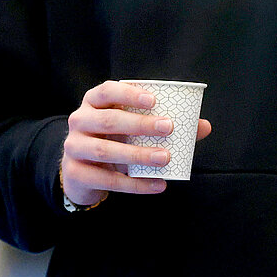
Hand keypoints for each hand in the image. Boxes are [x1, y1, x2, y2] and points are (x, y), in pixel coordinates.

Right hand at [59, 80, 212, 208]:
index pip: (106, 91)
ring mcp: (73, 148)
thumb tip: (203, 126)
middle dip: (140, 124)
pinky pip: (107, 179)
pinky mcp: (76, 173)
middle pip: (108, 120)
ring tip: (165, 158)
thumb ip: (164, 125)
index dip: (129, 94)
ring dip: (138, 154)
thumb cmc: (113, 141)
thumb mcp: (132, 130)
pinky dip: (134, 184)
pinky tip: (157, 184)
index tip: (154, 101)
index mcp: (93, 103)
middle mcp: (79, 121)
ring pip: (105, 150)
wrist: (82, 173)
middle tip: (168, 128)